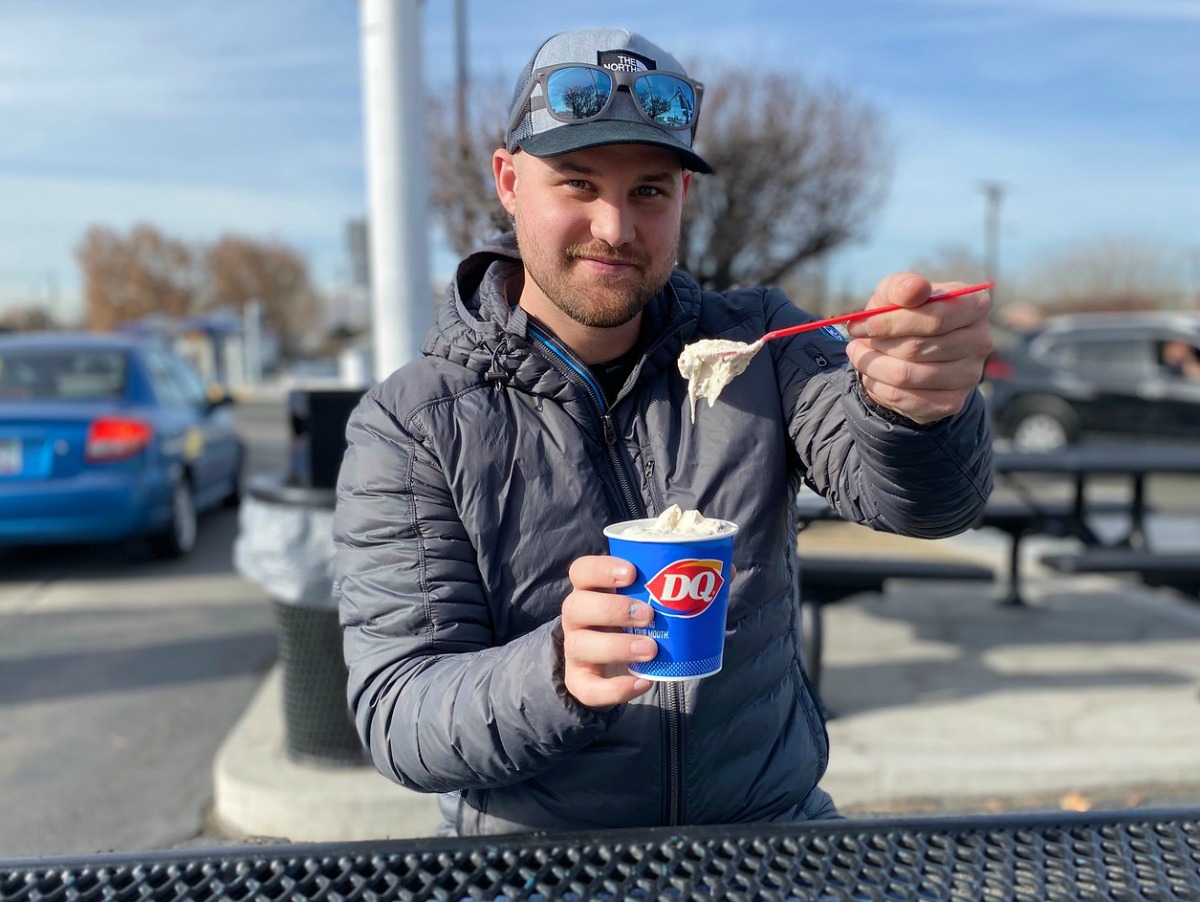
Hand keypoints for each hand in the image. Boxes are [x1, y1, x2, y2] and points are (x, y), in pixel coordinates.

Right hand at [561, 555, 657, 707]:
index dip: (602, 569)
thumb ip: (669, 588)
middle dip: (613, 608)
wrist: (615, 664)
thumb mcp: (643, 600)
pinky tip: (644, 683)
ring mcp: (575, 649)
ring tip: (651, 649)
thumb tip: (718, 577)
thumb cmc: (634, 621)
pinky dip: (616, 689)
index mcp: (589, 590)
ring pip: (579, 645)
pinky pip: (588, 689)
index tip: (632, 572)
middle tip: (649, 614)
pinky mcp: (580, 681)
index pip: (581, 570)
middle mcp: (576, 617)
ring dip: (616, 646)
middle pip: (576, 606)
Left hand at [844, 272, 993, 424]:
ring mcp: (969, 375)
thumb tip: (915, 289)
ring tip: (859, 354)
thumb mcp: (896, 292)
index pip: (934, 318)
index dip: (890, 322)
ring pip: (907, 375)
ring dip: (873, 365)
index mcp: (974, 305)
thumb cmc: (902, 313)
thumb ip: (903, 285)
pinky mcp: (952, 402)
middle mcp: (980, 341)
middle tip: (857, 340)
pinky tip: (872, 374)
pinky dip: (879, 386)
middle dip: (878, 344)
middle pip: (918, 348)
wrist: (905, 352)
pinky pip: (905, 399)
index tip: (858, 325)